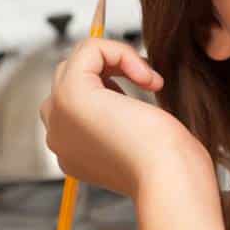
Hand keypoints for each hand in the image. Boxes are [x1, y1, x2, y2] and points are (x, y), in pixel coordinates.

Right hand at [39, 37, 208, 198]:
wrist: (170, 180)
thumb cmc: (169, 167)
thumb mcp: (140, 139)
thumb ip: (119, 119)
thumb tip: (116, 93)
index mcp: (72, 152)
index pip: (76, 102)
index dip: (110, 87)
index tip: (144, 93)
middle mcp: (58, 136)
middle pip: (70, 77)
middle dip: (110, 70)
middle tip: (146, 82)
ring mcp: (59, 115)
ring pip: (77, 61)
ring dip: (117, 59)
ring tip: (148, 80)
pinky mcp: (71, 95)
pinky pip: (89, 49)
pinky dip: (121, 52)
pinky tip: (146, 77)